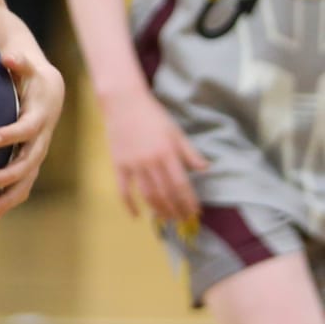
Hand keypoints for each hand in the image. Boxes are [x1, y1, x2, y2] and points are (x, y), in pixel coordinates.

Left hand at [0, 43, 64, 219]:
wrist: (48, 89)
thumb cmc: (31, 75)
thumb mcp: (27, 63)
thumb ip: (18, 61)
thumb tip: (8, 57)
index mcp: (41, 114)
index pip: (29, 128)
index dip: (13, 134)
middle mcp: (42, 138)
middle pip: (30, 160)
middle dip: (10, 173)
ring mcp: (37, 152)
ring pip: (28, 179)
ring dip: (10, 196)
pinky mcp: (30, 162)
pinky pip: (23, 185)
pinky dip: (9, 199)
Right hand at [101, 89, 206, 221]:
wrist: (124, 103)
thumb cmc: (153, 116)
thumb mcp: (176, 131)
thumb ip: (190, 152)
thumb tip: (206, 169)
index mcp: (168, 152)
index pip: (181, 184)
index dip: (188, 201)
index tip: (195, 212)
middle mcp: (151, 161)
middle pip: (166, 193)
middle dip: (176, 209)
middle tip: (182, 220)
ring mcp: (133, 165)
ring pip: (147, 195)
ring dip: (158, 210)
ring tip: (166, 219)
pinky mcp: (118, 165)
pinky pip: (123, 190)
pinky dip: (129, 205)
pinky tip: (136, 216)